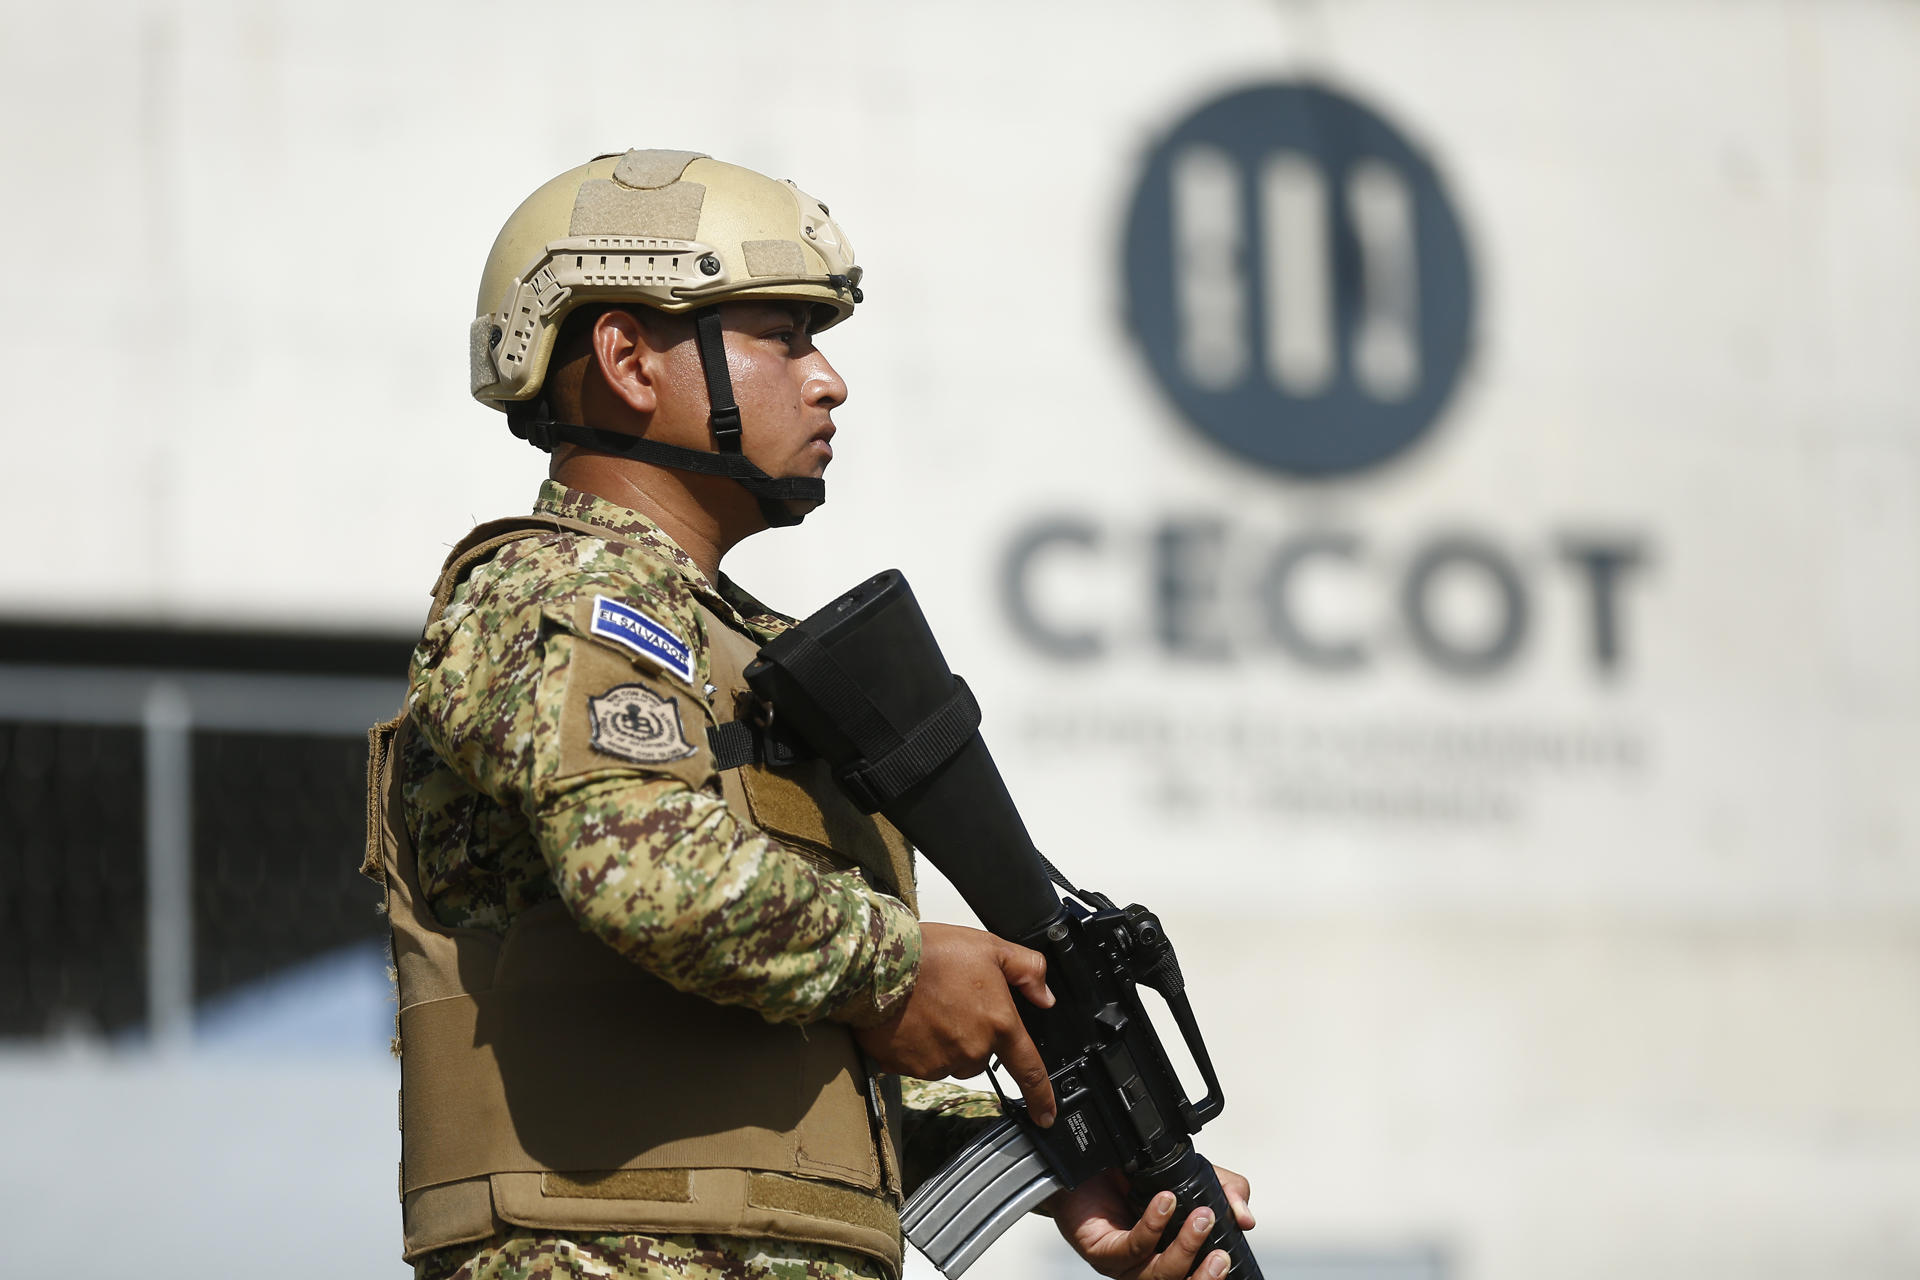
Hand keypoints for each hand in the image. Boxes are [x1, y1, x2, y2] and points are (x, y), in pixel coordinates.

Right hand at [852, 921, 1058, 1125]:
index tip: (1046, 1116)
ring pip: (950, 1059)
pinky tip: (908, 1018)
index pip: (1029, 1070)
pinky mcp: (908, 1068)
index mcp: (998, 1024)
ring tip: (926, 1005)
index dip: (1041, 1096)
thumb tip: (1045, 996)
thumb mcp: (989, 947)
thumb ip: (1026, 969)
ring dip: (944, 1040)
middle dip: (971, 1034)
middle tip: (953, 1000)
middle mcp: (971, 1050)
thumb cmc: (930, 954)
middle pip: (980, 1056)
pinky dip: (917, 1045)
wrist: (876, 964)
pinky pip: (920, 1062)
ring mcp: (938, 1063)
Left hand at [1049, 1165, 1255, 1278]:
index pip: (1197, 1275)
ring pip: (1158, 1274)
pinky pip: (1130, 1249)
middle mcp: (1149, 1265)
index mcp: (1171, 1255)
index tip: (1231, 1254)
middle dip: (1204, 1274)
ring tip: (1201, 1216)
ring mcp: (1124, 1263)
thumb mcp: (1190, 1175)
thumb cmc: (1132, 1176)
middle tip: (1221, 1251)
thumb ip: (1224, 1189)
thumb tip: (1246, 1219)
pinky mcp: (1101, 1252)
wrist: (1086, 1161)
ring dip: (1184, 1248)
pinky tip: (1164, 1203)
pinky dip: (1152, 1227)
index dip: (1215, 1274)